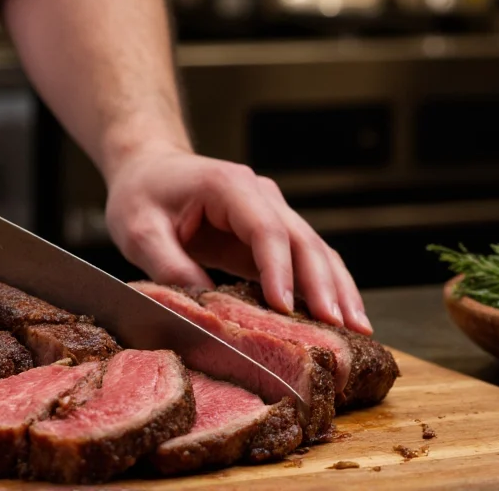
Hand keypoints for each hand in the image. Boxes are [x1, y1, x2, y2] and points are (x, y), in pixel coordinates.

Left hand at [105, 149, 371, 334]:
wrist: (148, 169)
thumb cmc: (141, 194)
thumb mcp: (140, 230)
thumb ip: (169, 264)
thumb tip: (206, 307)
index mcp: (227, 185)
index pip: (264, 228)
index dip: (279, 268)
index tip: (285, 307)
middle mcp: (259, 195)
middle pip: (303, 239)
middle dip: (324, 284)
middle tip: (341, 327)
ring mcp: (270, 212)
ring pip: (315, 250)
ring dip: (337, 288)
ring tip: (358, 329)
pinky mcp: (271, 235)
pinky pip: (304, 261)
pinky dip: (324, 288)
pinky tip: (340, 317)